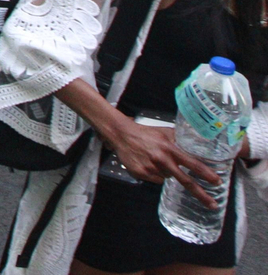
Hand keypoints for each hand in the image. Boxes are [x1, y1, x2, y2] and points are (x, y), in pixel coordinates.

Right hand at [106, 118, 220, 204]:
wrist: (121, 134)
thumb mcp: (165, 133)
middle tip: (213, 204)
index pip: (192, 164)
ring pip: (168, 178)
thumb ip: (179, 139)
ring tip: (157, 161)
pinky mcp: (141, 174)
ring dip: (167, 173)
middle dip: (201, 194)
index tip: (217, 182)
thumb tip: (195, 143)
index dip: (206, 174)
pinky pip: (156, 179)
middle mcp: (162, 160)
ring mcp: (151, 169)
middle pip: (185, 181)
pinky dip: (155, 174)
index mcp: (170, 149)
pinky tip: (149, 164)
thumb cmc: (144, 133)